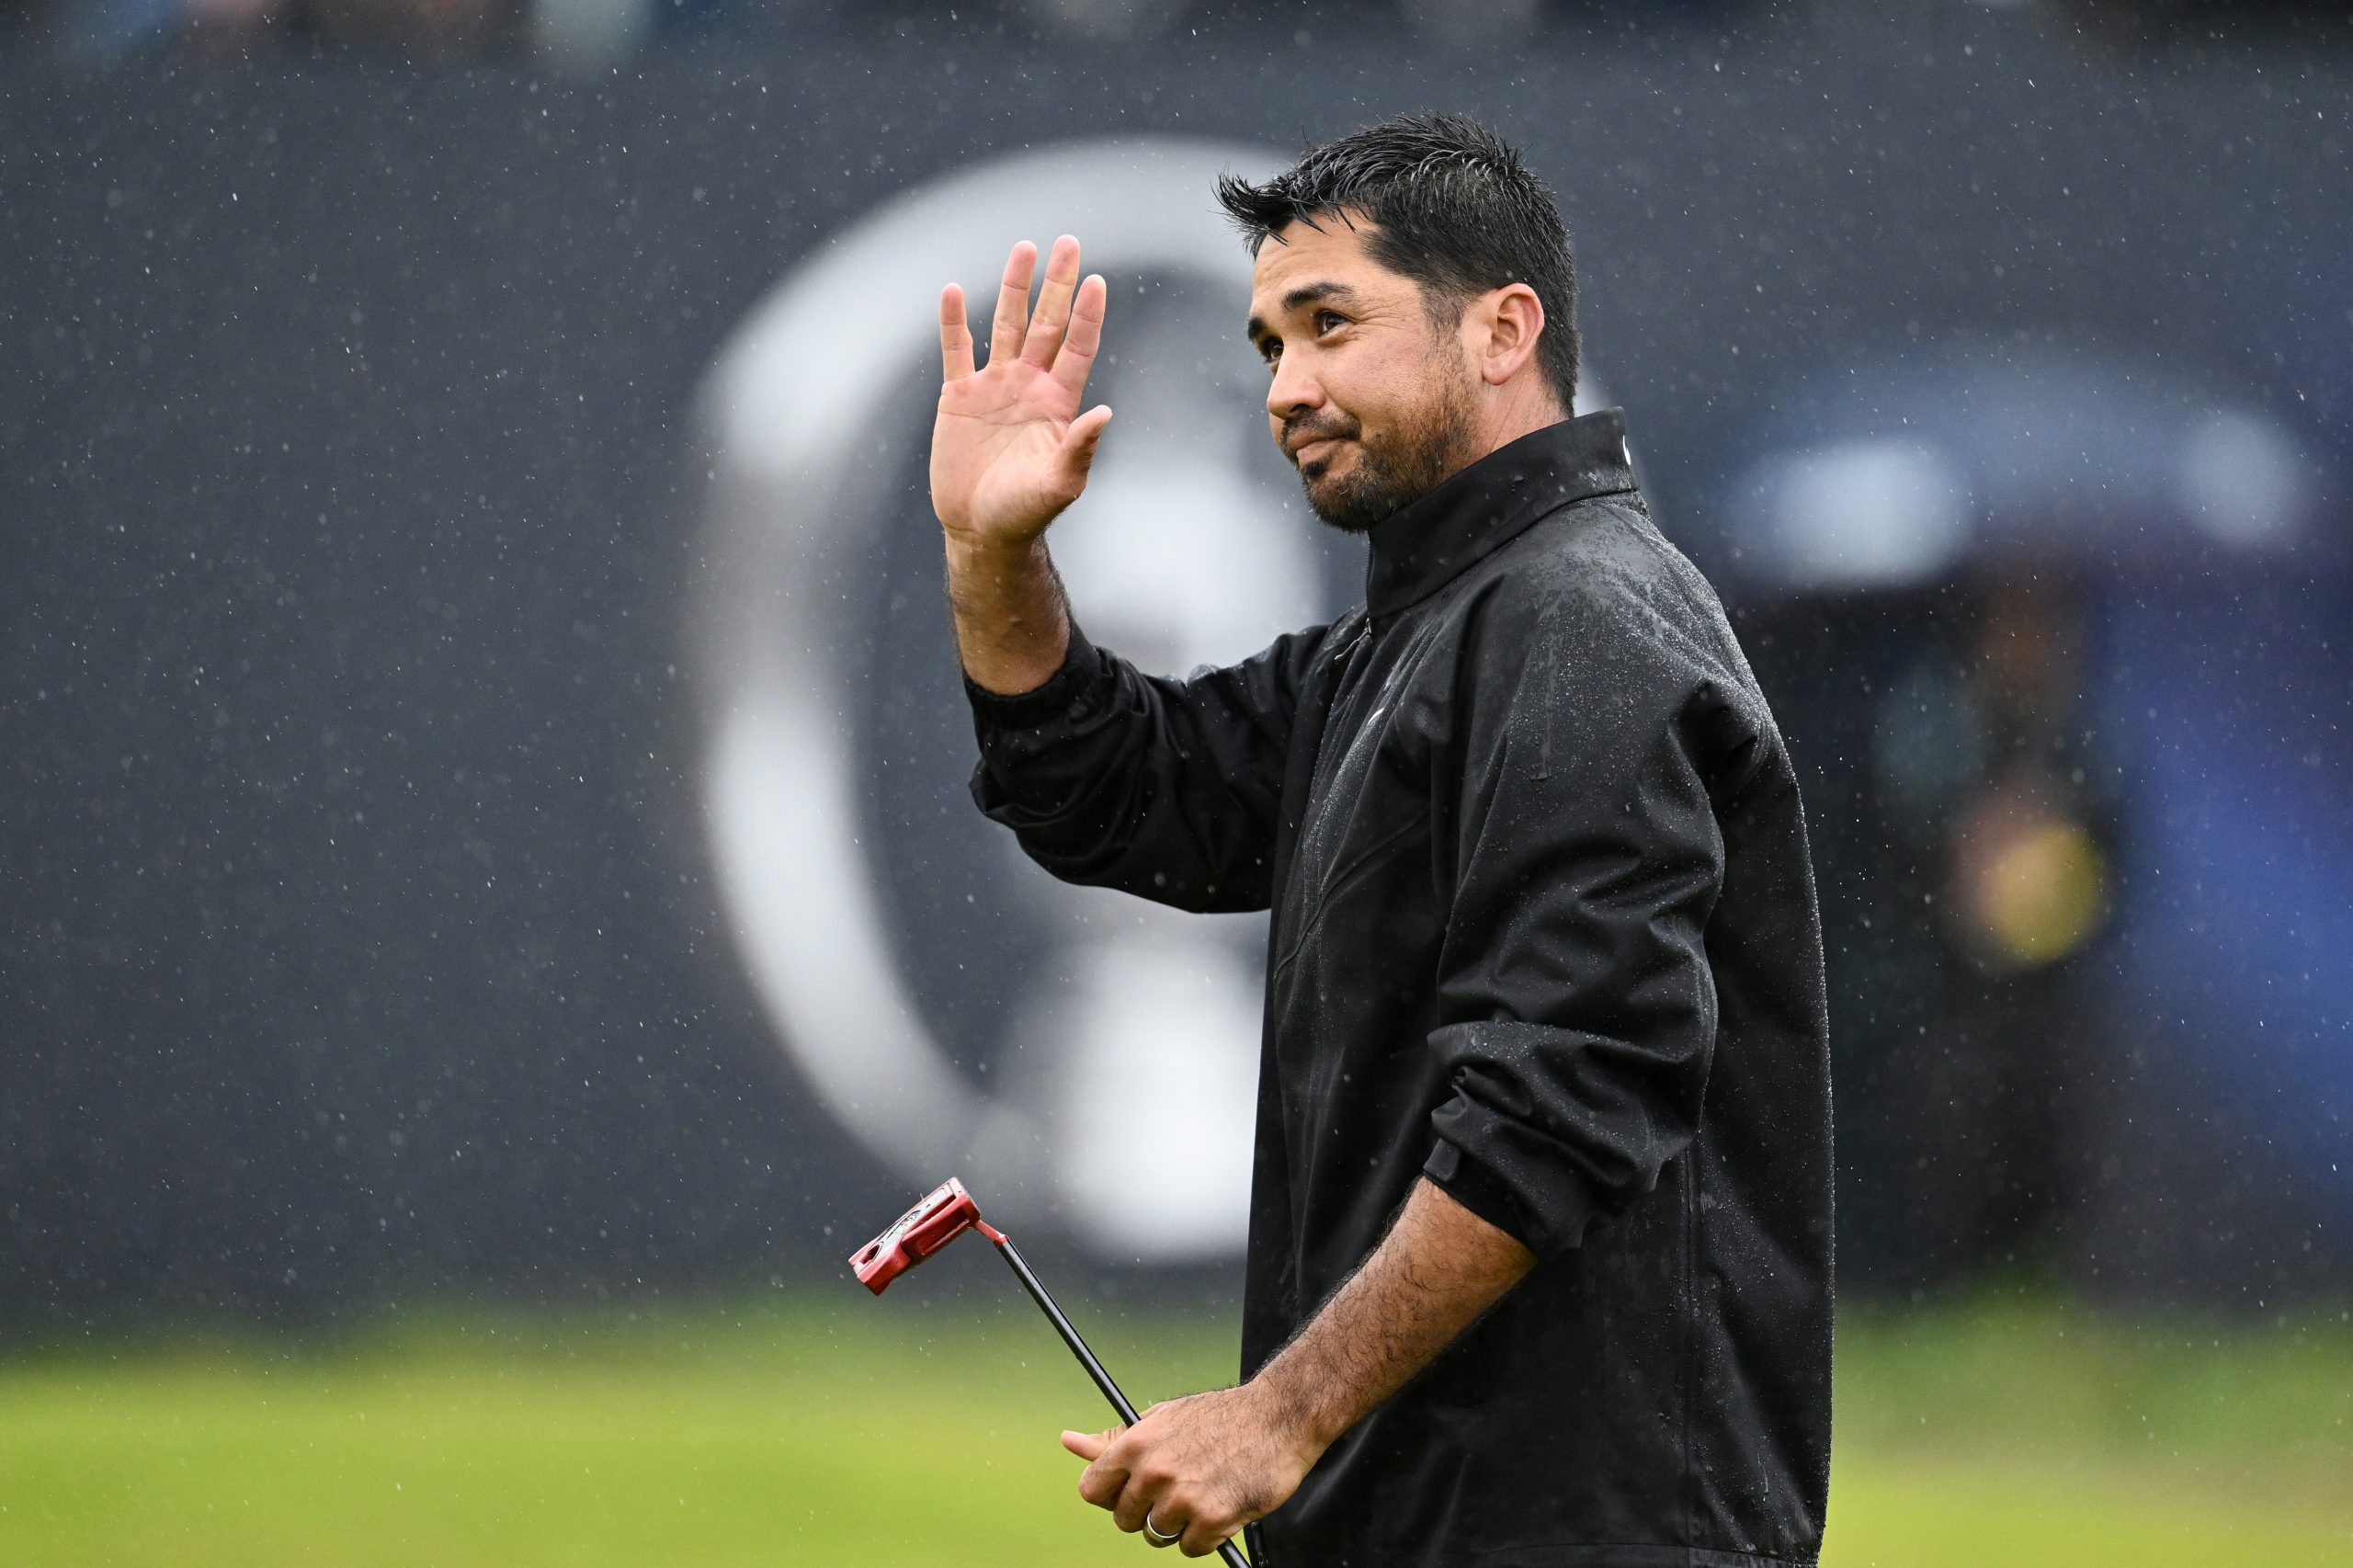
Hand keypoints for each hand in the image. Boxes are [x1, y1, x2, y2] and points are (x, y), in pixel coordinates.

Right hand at [930, 235, 1112, 550]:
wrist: (981, 530)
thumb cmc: (1025, 513)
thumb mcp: (1059, 483)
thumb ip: (1080, 446)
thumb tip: (1105, 411)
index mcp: (1057, 402)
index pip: (1076, 347)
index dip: (1086, 315)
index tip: (1096, 280)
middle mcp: (1028, 385)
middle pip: (1045, 323)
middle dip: (1056, 284)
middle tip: (1069, 241)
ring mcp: (993, 387)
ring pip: (1005, 325)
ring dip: (1014, 288)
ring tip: (1024, 248)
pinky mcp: (958, 398)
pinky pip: (956, 351)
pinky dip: (954, 323)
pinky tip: (955, 291)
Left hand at [1062, 1385, 1323, 1556]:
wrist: (1278, 1417)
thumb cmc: (1218, 1417)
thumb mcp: (1162, 1418)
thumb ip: (1116, 1439)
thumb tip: (1069, 1441)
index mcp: (1136, 1444)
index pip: (1092, 1489)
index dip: (1111, 1494)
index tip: (1128, 1491)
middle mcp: (1154, 1472)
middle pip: (1124, 1519)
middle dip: (1146, 1511)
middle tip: (1176, 1490)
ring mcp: (1183, 1499)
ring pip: (1156, 1536)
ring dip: (1177, 1525)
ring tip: (1201, 1494)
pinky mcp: (1213, 1521)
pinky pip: (1189, 1549)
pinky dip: (1204, 1537)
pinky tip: (1219, 1506)